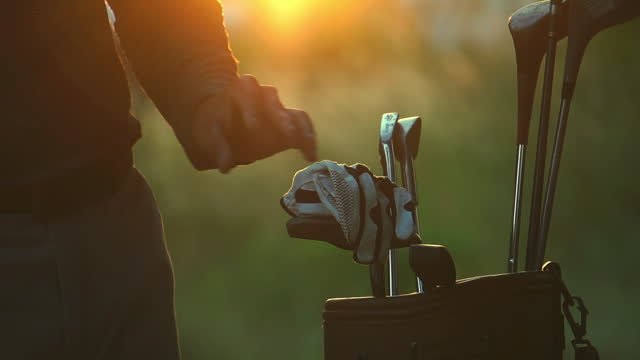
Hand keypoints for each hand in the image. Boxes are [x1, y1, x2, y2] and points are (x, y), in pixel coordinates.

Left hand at [189, 75, 316, 171]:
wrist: (225, 123)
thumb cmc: (216, 125)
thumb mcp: (210, 133)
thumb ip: (218, 148)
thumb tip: (225, 167)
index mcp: (240, 89)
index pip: (247, 89)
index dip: (251, 107)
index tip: (252, 125)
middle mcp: (262, 95)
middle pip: (273, 99)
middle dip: (279, 116)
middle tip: (285, 132)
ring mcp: (278, 108)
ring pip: (291, 113)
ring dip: (295, 130)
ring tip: (299, 144)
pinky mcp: (289, 122)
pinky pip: (303, 126)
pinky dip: (308, 140)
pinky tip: (310, 156)